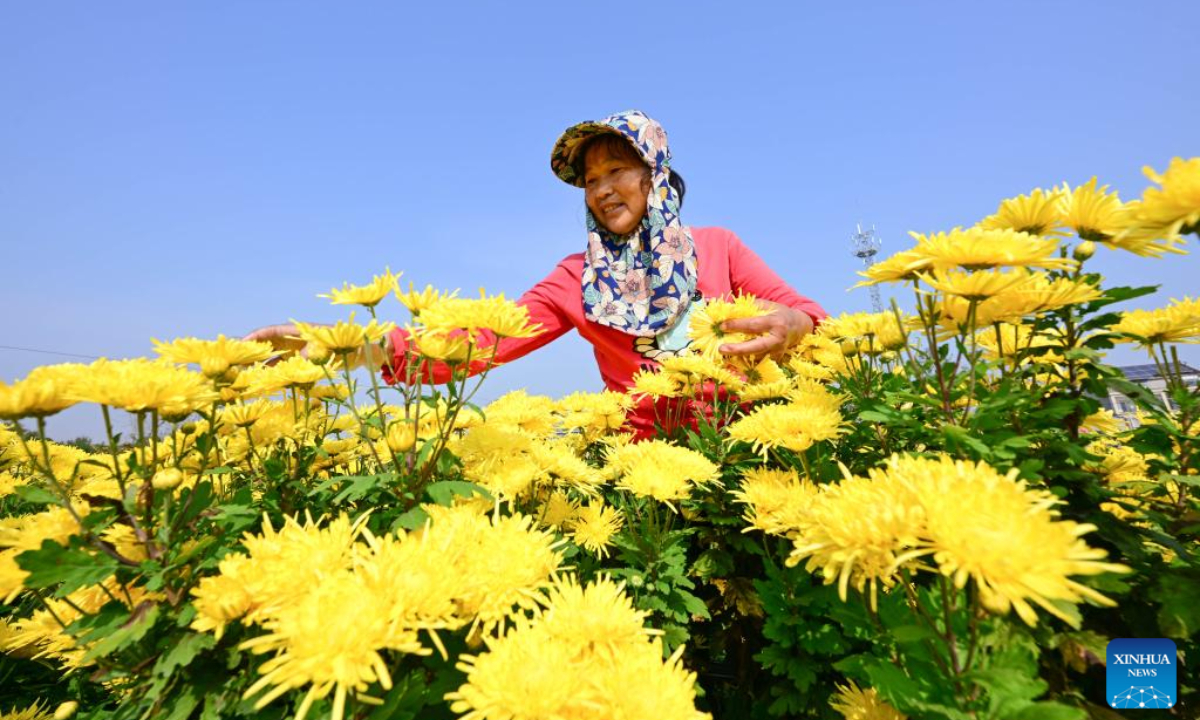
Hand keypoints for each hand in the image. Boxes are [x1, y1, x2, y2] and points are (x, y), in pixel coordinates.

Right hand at [243, 323, 393, 368]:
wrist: (372, 352)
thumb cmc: (353, 344)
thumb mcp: (331, 350)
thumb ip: (311, 357)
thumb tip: (294, 365)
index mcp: (301, 331)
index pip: (271, 331)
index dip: (254, 338)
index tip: (239, 347)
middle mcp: (299, 341)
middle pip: (269, 346)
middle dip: (253, 356)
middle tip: (237, 369)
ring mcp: (304, 352)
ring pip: (278, 360)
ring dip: (264, 369)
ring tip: (249, 380)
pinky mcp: (311, 365)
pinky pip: (290, 370)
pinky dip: (280, 377)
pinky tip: (270, 386)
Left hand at [718, 302, 813, 358]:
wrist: (799, 326)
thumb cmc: (779, 313)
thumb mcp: (767, 305)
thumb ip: (749, 307)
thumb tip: (727, 309)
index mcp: (775, 322)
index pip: (754, 325)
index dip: (737, 325)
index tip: (722, 326)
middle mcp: (778, 339)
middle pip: (757, 346)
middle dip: (738, 349)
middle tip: (721, 349)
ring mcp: (778, 352)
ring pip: (757, 358)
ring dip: (739, 358)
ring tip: (724, 357)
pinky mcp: (776, 360)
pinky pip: (759, 363)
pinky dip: (746, 363)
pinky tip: (733, 361)